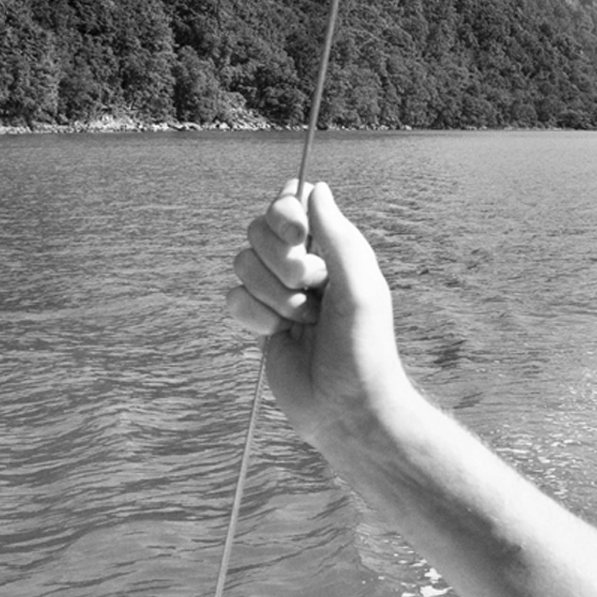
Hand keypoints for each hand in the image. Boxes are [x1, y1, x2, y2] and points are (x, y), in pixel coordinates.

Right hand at [225, 182, 410, 441]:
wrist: (345, 410)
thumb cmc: (363, 348)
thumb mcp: (359, 287)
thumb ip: (337, 235)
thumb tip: (315, 187)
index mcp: (331, 248)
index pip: (291, 202)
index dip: (284, 214)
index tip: (298, 236)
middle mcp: (302, 263)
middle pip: (258, 229)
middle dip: (280, 264)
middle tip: (313, 292)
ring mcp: (278, 291)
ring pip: (242, 264)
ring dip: (272, 296)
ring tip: (303, 322)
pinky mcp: (258, 320)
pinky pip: (233, 299)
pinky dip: (254, 317)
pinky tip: (279, 336)